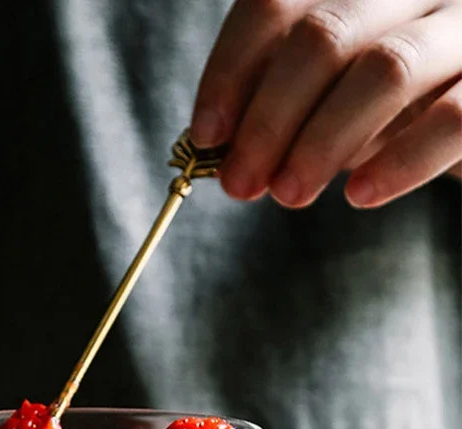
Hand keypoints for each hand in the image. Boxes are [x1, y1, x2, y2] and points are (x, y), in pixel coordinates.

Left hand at [190, 0, 461, 207]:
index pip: (278, 4)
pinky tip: (360, 196)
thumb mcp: (330, 98)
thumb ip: (282, 107)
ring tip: (288, 195)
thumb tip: (217, 146)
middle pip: (323, 36)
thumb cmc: (396, 106)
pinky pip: (454, 117)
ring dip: (321, 142)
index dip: (231, 72)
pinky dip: (400, 161)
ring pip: (386, 69)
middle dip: (269, 120)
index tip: (206, 136)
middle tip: (240, 183)